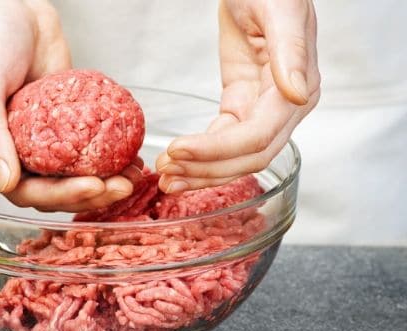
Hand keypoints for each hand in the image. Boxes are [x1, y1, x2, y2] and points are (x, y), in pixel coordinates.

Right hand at [0, 0, 136, 211]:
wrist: (7, 4)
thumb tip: (5, 180)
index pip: (23, 191)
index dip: (59, 196)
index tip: (92, 187)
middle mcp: (12, 151)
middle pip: (52, 189)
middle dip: (89, 192)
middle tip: (121, 184)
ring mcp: (39, 139)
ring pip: (72, 174)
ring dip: (103, 180)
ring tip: (131, 175)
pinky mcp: (62, 123)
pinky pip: (85, 146)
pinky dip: (106, 156)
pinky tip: (128, 156)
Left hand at [157, 0, 319, 192]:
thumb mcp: (281, 11)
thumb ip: (289, 52)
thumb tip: (297, 94)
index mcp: (299, 90)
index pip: (258, 137)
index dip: (218, 150)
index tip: (179, 150)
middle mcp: (284, 108)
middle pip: (247, 158)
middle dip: (206, 170)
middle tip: (167, 176)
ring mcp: (262, 110)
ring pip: (234, 157)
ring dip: (200, 172)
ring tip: (166, 179)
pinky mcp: (240, 105)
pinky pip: (222, 140)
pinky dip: (201, 154)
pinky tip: (178, 162)